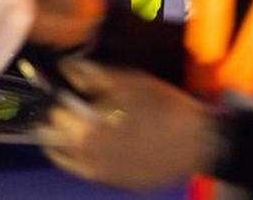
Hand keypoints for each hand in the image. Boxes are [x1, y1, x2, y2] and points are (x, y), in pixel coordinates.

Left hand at [39, 60, 218, 190]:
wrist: (200, 143)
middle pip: (54, 136)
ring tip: (74, 125)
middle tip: (67, 107)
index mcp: (85, 130)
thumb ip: (90, 75)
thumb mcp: (127, 81)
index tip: (61, 91)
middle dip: (57, 120)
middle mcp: (86, 157)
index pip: (53, 113)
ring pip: (65, 157)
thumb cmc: (163, 108)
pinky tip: (92, 142)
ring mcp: (100, 174)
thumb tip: (66, 68)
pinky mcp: (115, 183)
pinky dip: (81, 155)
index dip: (56, 99)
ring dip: (63, 140)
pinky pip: (85, 169)